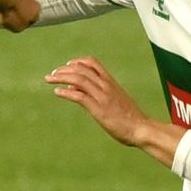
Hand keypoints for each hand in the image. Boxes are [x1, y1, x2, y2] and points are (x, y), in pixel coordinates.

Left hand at [45, 56, 163, 147]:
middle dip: (63, 69)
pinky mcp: (98, 109)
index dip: (77, 62)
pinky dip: (66, 92)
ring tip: (49, 79)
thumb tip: (78, 90)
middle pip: (81, 69)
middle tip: (52, 74)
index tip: (67, 66)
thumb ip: (99, 94)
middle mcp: (106, 86)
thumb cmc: (130, 118)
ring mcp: (102, 96)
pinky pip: (79, 96)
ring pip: (78, 79)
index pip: (92, 63)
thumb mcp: (115, 100)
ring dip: (60, 77)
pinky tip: (57, 92)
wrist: (141, 129)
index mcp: (111, 82)